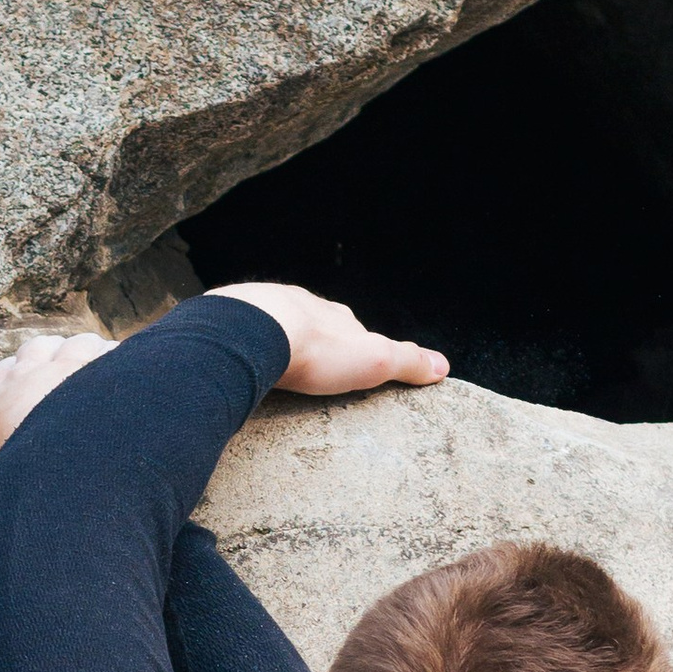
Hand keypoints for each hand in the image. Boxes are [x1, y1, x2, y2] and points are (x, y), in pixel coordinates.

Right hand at [0, 329, 111, 506]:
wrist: (62, 477)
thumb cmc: (13, 482)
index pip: (2, 373)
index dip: (14, 384)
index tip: (27, 401)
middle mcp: (30, 372)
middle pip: (38, 351)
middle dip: (50, 363)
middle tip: (66, 388)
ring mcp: (71, 366)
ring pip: (78, 345)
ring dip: (87, 360)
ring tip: (101, 385)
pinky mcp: (110, 369)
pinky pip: (116, 354)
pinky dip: (121, 366)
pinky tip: (129, 387)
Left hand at [215, 279, 446, 395]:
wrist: (254, 332)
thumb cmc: (316, 350)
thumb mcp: (373, 361)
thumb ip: (407, 362)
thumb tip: (443, 366)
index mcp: (334, 315)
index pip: (352, 330)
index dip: (354, 348)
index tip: (351, 365)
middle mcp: (300, 304)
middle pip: (311, 324)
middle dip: (312, 343)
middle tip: (310, 366)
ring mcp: (262, 309)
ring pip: (273, 324)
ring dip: (275, 342)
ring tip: (273, 364)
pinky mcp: (229, 322)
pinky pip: (240, 333)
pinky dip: (244, 346)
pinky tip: (241, 359)